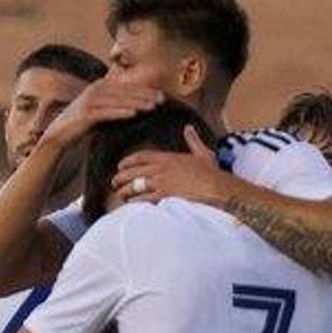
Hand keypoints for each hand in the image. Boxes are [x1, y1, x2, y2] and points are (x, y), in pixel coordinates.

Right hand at [43, 80, 162, 149]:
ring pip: (119, 101)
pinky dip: (121, 112)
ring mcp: (90, 101)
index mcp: (100, 85)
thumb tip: (136, 103)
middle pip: (126, 92)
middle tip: (162, 100)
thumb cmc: (82, 123)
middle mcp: (95, 89)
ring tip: (152, 106)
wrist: (59, 133)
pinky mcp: (86, 113)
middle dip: (145, 95)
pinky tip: (133, 114)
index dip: (145, 90)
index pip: (127, 87)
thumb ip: (114, 103)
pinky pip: (107, 112)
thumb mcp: (100, 109)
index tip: (161, 95)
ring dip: (137, 103)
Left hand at [112, 125, 226, 205]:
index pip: (141, 157)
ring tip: (120, 195)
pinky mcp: (164, 196)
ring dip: (125, 191)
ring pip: (135, 186)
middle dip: (120, 177)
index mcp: (168, 158)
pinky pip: (143, 199)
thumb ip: (192, 140)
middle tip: (114, 182)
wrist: (217, 188)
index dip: (128, 162)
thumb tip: (189, 128)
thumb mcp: (202, 153)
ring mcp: (161, 182)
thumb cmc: (211, 173)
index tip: (120, 166)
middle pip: (133, 171)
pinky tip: (130, 205)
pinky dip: (135, 202)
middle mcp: (161, 169)